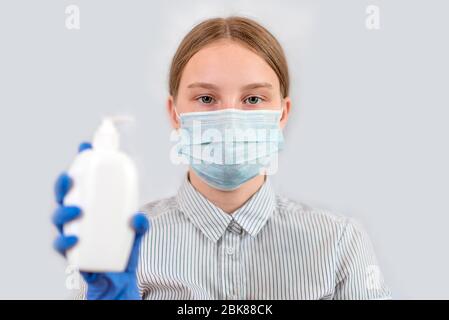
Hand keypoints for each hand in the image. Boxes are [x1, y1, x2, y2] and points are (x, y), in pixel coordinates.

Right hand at [52, 142, 149, 299]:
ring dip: (64, 211)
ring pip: (58, 218)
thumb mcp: (137, 231)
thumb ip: (141, 223)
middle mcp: (78, 216)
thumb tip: (137, 217)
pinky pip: (61, 245)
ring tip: (77, 210)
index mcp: (92, 204)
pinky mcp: (71, 252)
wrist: (119, 276)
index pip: (85, 181)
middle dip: (64, 183)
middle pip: (65, 196)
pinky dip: (65, 242)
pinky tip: (74, 239)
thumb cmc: (124, 245)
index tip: (85, 146)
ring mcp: (72, 232)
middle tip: (70, 177)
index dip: (83, 163)